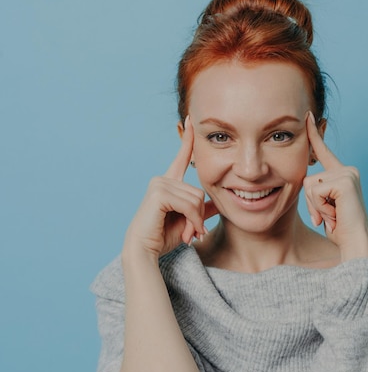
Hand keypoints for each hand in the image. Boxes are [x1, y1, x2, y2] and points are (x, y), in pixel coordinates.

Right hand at [123, 116, 217, 259]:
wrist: (145, 251)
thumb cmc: (164, 237)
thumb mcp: (189, 221)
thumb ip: (202, 209)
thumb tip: (218, 203)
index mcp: (169, 182)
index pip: (182, 157)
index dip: (188, 139)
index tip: (190, 119)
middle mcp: (163, 179)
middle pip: (200, 191)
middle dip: (199, 216)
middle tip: (193, 232)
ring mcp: (159, 184)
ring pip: (196, 199)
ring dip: (196, 221)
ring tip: (188, 234)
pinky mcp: (159, 193)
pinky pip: (190, 204)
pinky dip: (192, 221)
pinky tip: (185, 232)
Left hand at [303, 112, 367, 260]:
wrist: (355, 244)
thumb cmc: (340, 230)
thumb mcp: (324, 207)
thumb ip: (317, 192)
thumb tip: (307, 182)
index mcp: (343, 174)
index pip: (324, 152)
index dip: (315, 135)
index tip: (308, 116)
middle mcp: (348, 170)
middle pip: (308, 178)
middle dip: (310, 202)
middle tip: (328, 216)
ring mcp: (348, 174)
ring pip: (309, 185)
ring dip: (315, 206)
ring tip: (332, 216)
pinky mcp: (345, 182)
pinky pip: (315, 192)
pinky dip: (319, 208)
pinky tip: (334, 215)